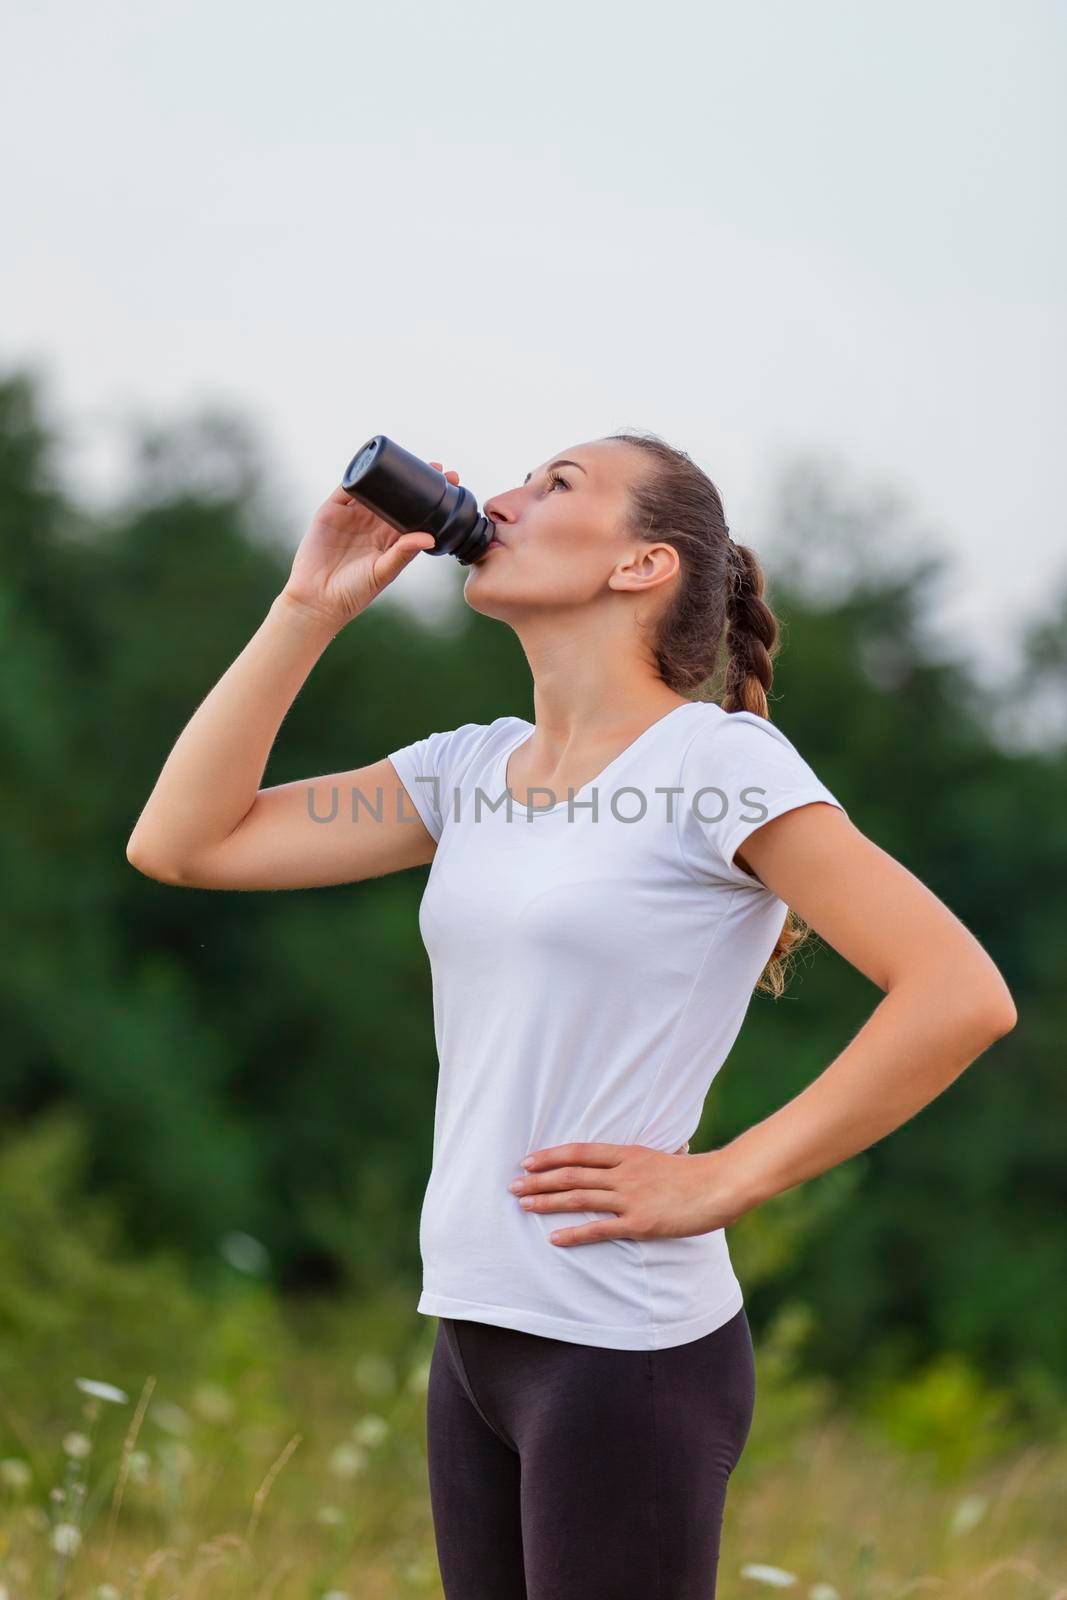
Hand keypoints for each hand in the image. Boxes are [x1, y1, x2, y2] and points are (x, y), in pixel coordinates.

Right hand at [282, 460, 459, 627]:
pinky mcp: (331, 511)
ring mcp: (352, 516)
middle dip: (416, 480)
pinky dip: (357, 474)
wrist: (318, 599)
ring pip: (374, 488)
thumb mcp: (383, 572)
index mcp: (390, 540)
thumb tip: (430, 537)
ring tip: (410, 460)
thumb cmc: (354, 592)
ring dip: (389, 473)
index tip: (451, 484)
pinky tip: (370, 463)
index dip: (430, 499)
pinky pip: (346, 488)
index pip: (414, 513)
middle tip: (438, 467)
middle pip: (397, 496)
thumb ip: (403, 553)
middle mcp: (373, 525)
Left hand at [509, 1141, 744, 1247]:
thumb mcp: (664, 1156)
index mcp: (628, 1153)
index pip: (580, 1152)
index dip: (551, 1156)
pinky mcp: (640, 1223)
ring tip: (522, 1205)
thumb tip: (629, 1158)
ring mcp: (630, 1197)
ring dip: (547, 1202)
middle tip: (513, 1185)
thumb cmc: (696, 1173)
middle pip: (571, 1174)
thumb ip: (642, 1160)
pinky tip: (554, 1238)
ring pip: (579, 1198)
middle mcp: (624, 1172)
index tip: (528, 1160)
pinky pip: (600, 1229)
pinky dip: (574, 1234)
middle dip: (539, 1180)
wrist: (721, 1184)